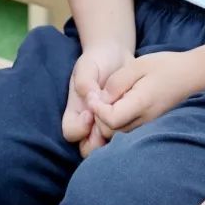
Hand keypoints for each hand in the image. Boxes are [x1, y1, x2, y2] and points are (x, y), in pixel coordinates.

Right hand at [62, 40, 132, 157]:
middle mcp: (89, 124)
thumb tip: (91, 102)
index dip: (79, 128)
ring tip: (122, 121)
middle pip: (87, 148)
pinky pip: (124, 137)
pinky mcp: (122, 125)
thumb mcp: (86, 67)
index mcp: (75, 112)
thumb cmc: (96, 61)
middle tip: (108, 123)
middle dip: (98, 141)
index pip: (70, 133)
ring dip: (114, 139)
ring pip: (107, 148)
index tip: (90, 114)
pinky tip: (133, 118)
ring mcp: (105, 126)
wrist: (115, 55)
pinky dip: (128, 132)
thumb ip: (84, 83)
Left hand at [91, 50, 194, 134]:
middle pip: (111, 130)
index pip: (111, 120)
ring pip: (117, 132)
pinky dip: (116, 119)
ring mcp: (147, 123)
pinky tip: (118, 102)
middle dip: (99, 116)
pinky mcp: (148, 123)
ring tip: (107, 97)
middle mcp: (143, 119)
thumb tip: (101, 98)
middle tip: (97, 96)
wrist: (188, 74)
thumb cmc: (164, 66)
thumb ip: (117, 82)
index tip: (93, 94)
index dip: (97, 109)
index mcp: (140, 104)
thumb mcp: (137, 65)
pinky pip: (126, 128)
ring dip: (106, 118)